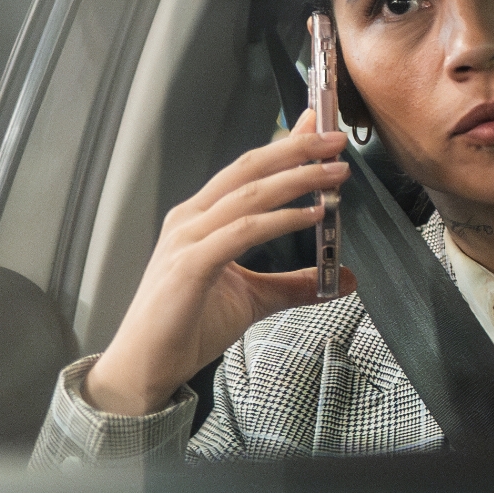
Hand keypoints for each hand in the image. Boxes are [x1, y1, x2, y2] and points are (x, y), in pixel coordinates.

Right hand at [79, 127, 350, 416]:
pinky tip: (310, 215)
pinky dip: (279, 219)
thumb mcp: (256, 297)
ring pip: (249, 195)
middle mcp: (192, 221)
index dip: (284, 145)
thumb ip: (296, 283)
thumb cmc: (189, 326)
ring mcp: (188, 240)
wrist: (147, 366)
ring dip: (296, 179)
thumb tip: (345, 279)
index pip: (247, 171)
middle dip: (295, 150)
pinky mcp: (190, 266)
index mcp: (201, 219)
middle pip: (249, 170)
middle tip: (336, 139)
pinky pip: (242, 232)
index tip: (318, 126)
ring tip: (335, 173)